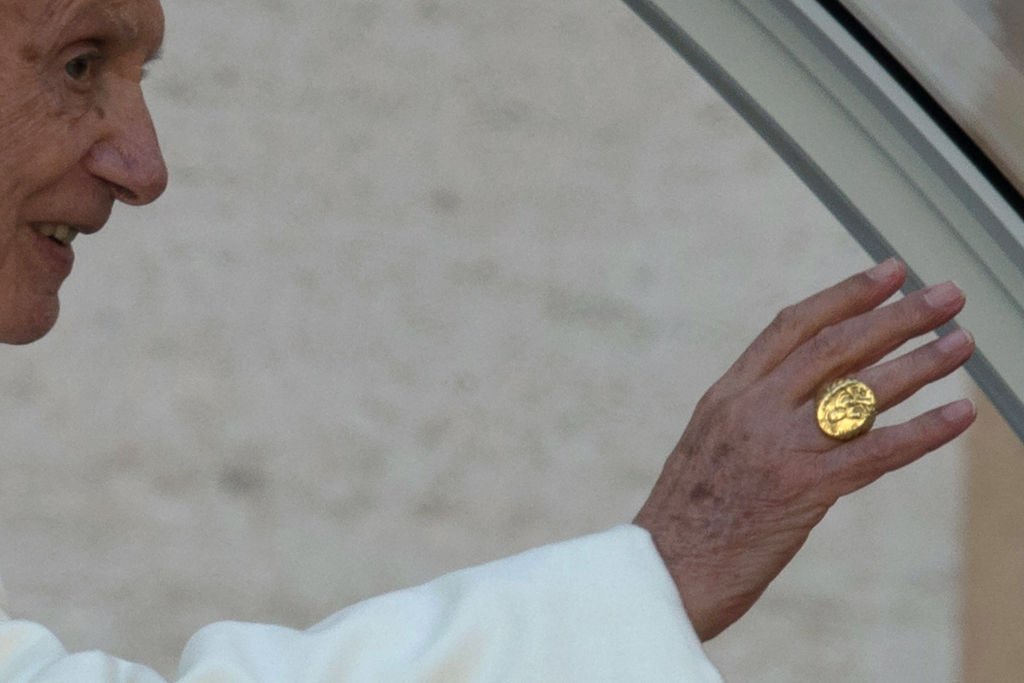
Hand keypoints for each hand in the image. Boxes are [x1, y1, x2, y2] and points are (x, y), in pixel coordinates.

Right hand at [633, 259, 975, 640]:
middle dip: (896, 316)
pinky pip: (874, 452)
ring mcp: (777, 446)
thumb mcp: (709, 448)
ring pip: (860, 390)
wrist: (662, 572)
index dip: (845, 295)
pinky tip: (959, 415)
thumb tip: (809, 399)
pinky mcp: (802, 489)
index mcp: (727, 395)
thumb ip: (752, 416)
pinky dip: (923, 432)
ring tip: (962, 341)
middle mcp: (752, 409)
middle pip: (835, 347)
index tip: (888, 273)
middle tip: (946, 295)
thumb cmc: (686, 520)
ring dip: (920, 362)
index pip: (792, 327)